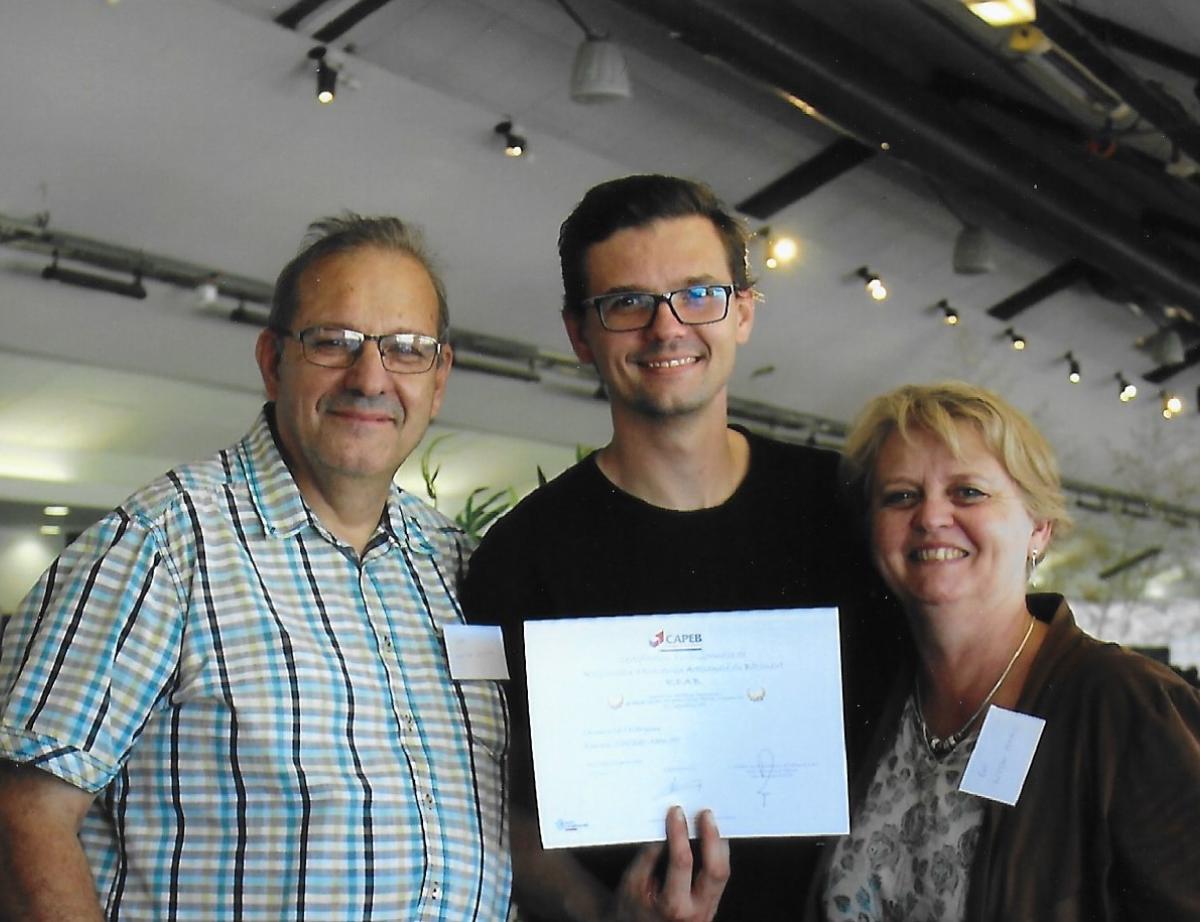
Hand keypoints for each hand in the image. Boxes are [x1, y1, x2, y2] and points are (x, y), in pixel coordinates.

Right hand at [611, 806, 729, 921]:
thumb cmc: (631, 910)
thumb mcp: (632, 884)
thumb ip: (648, 857)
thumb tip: (666, 830)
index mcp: (673, 907)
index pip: (682, 862)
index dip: (679, 834)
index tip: (676, 813)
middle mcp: (697, 912)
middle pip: (716, 870)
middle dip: (712, 837)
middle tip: (705, 814)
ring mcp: (708, 911)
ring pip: (723, 873)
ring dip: (718, 845)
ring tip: (710, 822)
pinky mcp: (711, 907)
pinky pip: (719, 878)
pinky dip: (717, 855)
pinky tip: (710, 840)